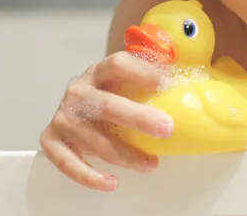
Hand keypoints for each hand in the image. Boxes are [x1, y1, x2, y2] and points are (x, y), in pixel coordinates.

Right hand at [39, 52, 173, 190]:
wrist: (78, 101)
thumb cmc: (114, 91)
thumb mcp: (130, 78)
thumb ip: (156, 74)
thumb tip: (195, 78)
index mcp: (100, 70)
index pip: (119, 64)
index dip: (143, 73)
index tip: (166, 85)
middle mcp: (79, 90)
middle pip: (107, 105)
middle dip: (139, 118)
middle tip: (166, 129)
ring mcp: (63, 116)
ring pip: (92, 139)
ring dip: (124, 155)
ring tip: (151, 164)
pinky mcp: (51, 138)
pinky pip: (66, 161)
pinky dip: (88, 175)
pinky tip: (111, 182)